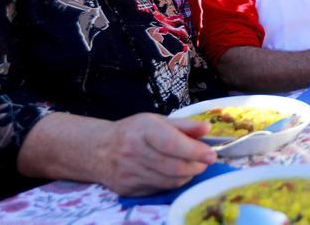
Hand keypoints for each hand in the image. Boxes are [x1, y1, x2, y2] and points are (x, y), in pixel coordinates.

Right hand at [101, 113, 215, 195]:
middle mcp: (134, 152)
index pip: (172, 143)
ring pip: (169, 181)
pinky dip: (173, 182)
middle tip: (205, 161)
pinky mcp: (129, 190)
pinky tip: (175, 173)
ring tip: (192, 166)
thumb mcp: (157, 120)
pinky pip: (160, 189)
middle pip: (174, 167)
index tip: (211, 154)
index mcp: (143, 129)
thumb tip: (207, 129)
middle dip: (196, 166)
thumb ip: (184, 125)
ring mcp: (130, 173)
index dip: (194, 151)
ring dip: (187, 175)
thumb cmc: (134, 132)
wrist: (98, 150)